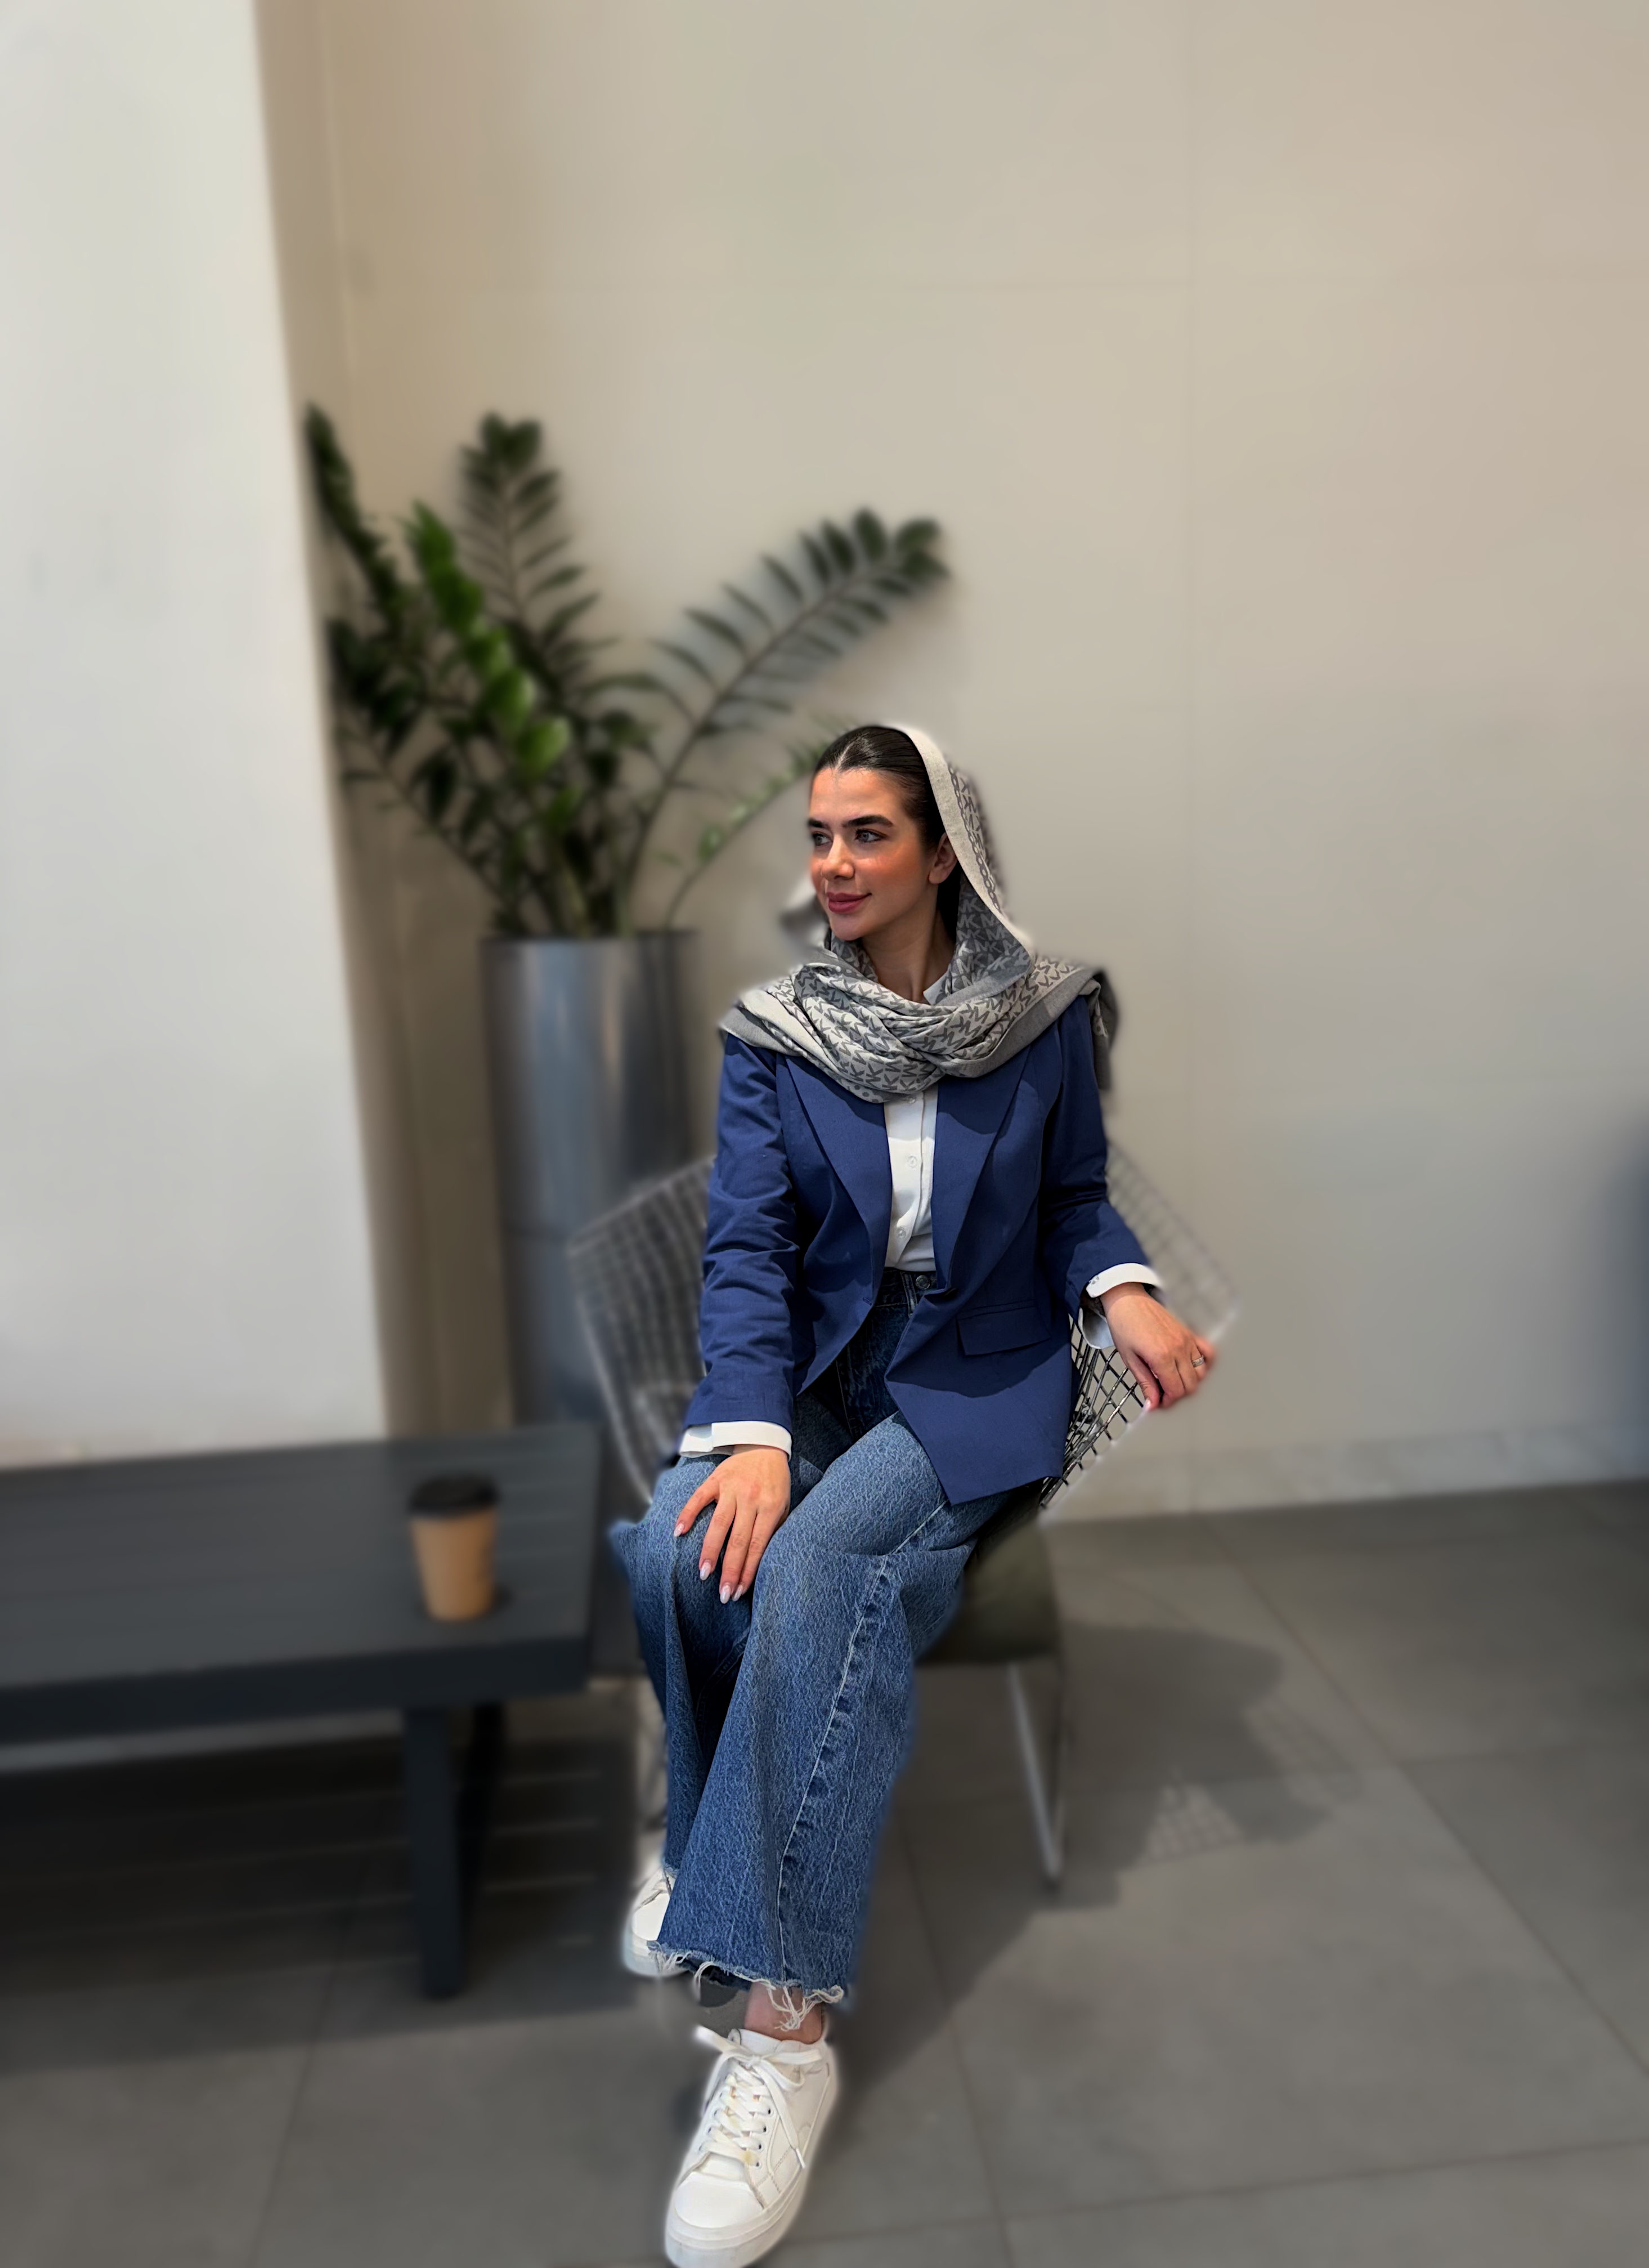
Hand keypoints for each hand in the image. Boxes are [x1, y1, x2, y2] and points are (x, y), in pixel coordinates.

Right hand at [676, 1447, 791, 1602]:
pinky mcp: (715, 1479)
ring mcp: (731, 1488)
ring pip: (718, 1524)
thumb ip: (774, 1529)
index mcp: (770, 1507)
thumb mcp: (783, 1505)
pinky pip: (698, 1498)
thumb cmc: (775, 1482)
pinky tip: (678, 1533)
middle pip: (738, 1541)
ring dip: (710, 1551)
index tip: (739, 1592)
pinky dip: (687, 1514)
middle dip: (730, 1570)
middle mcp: (750, 1499)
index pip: (757, 1546)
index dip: (748, 1571)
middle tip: (722, 1595)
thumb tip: (762, 1563)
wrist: (764, 1444)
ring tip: (704, 1574)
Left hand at [1099, 1283, 1215, 1411]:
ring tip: (1172, 1382)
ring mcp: (1187, 1340)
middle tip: (1162, 1395)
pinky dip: (1204, 1364)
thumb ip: (1145, 1383)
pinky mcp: (1190, 1333)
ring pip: (1200, 1373)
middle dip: (1177, 1395)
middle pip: (1190, 1385)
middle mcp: (1179, 1348)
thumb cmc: (1124, 1325)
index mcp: (1162, 1356)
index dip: (1167, 1402)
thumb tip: (1152, 1404)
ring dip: (1189, 1382)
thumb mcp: (1130, 1359)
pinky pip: (1208, 1353)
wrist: (1128, 1300)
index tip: (1158, 1403)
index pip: (1175, 1391)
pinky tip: (1190, 1368)